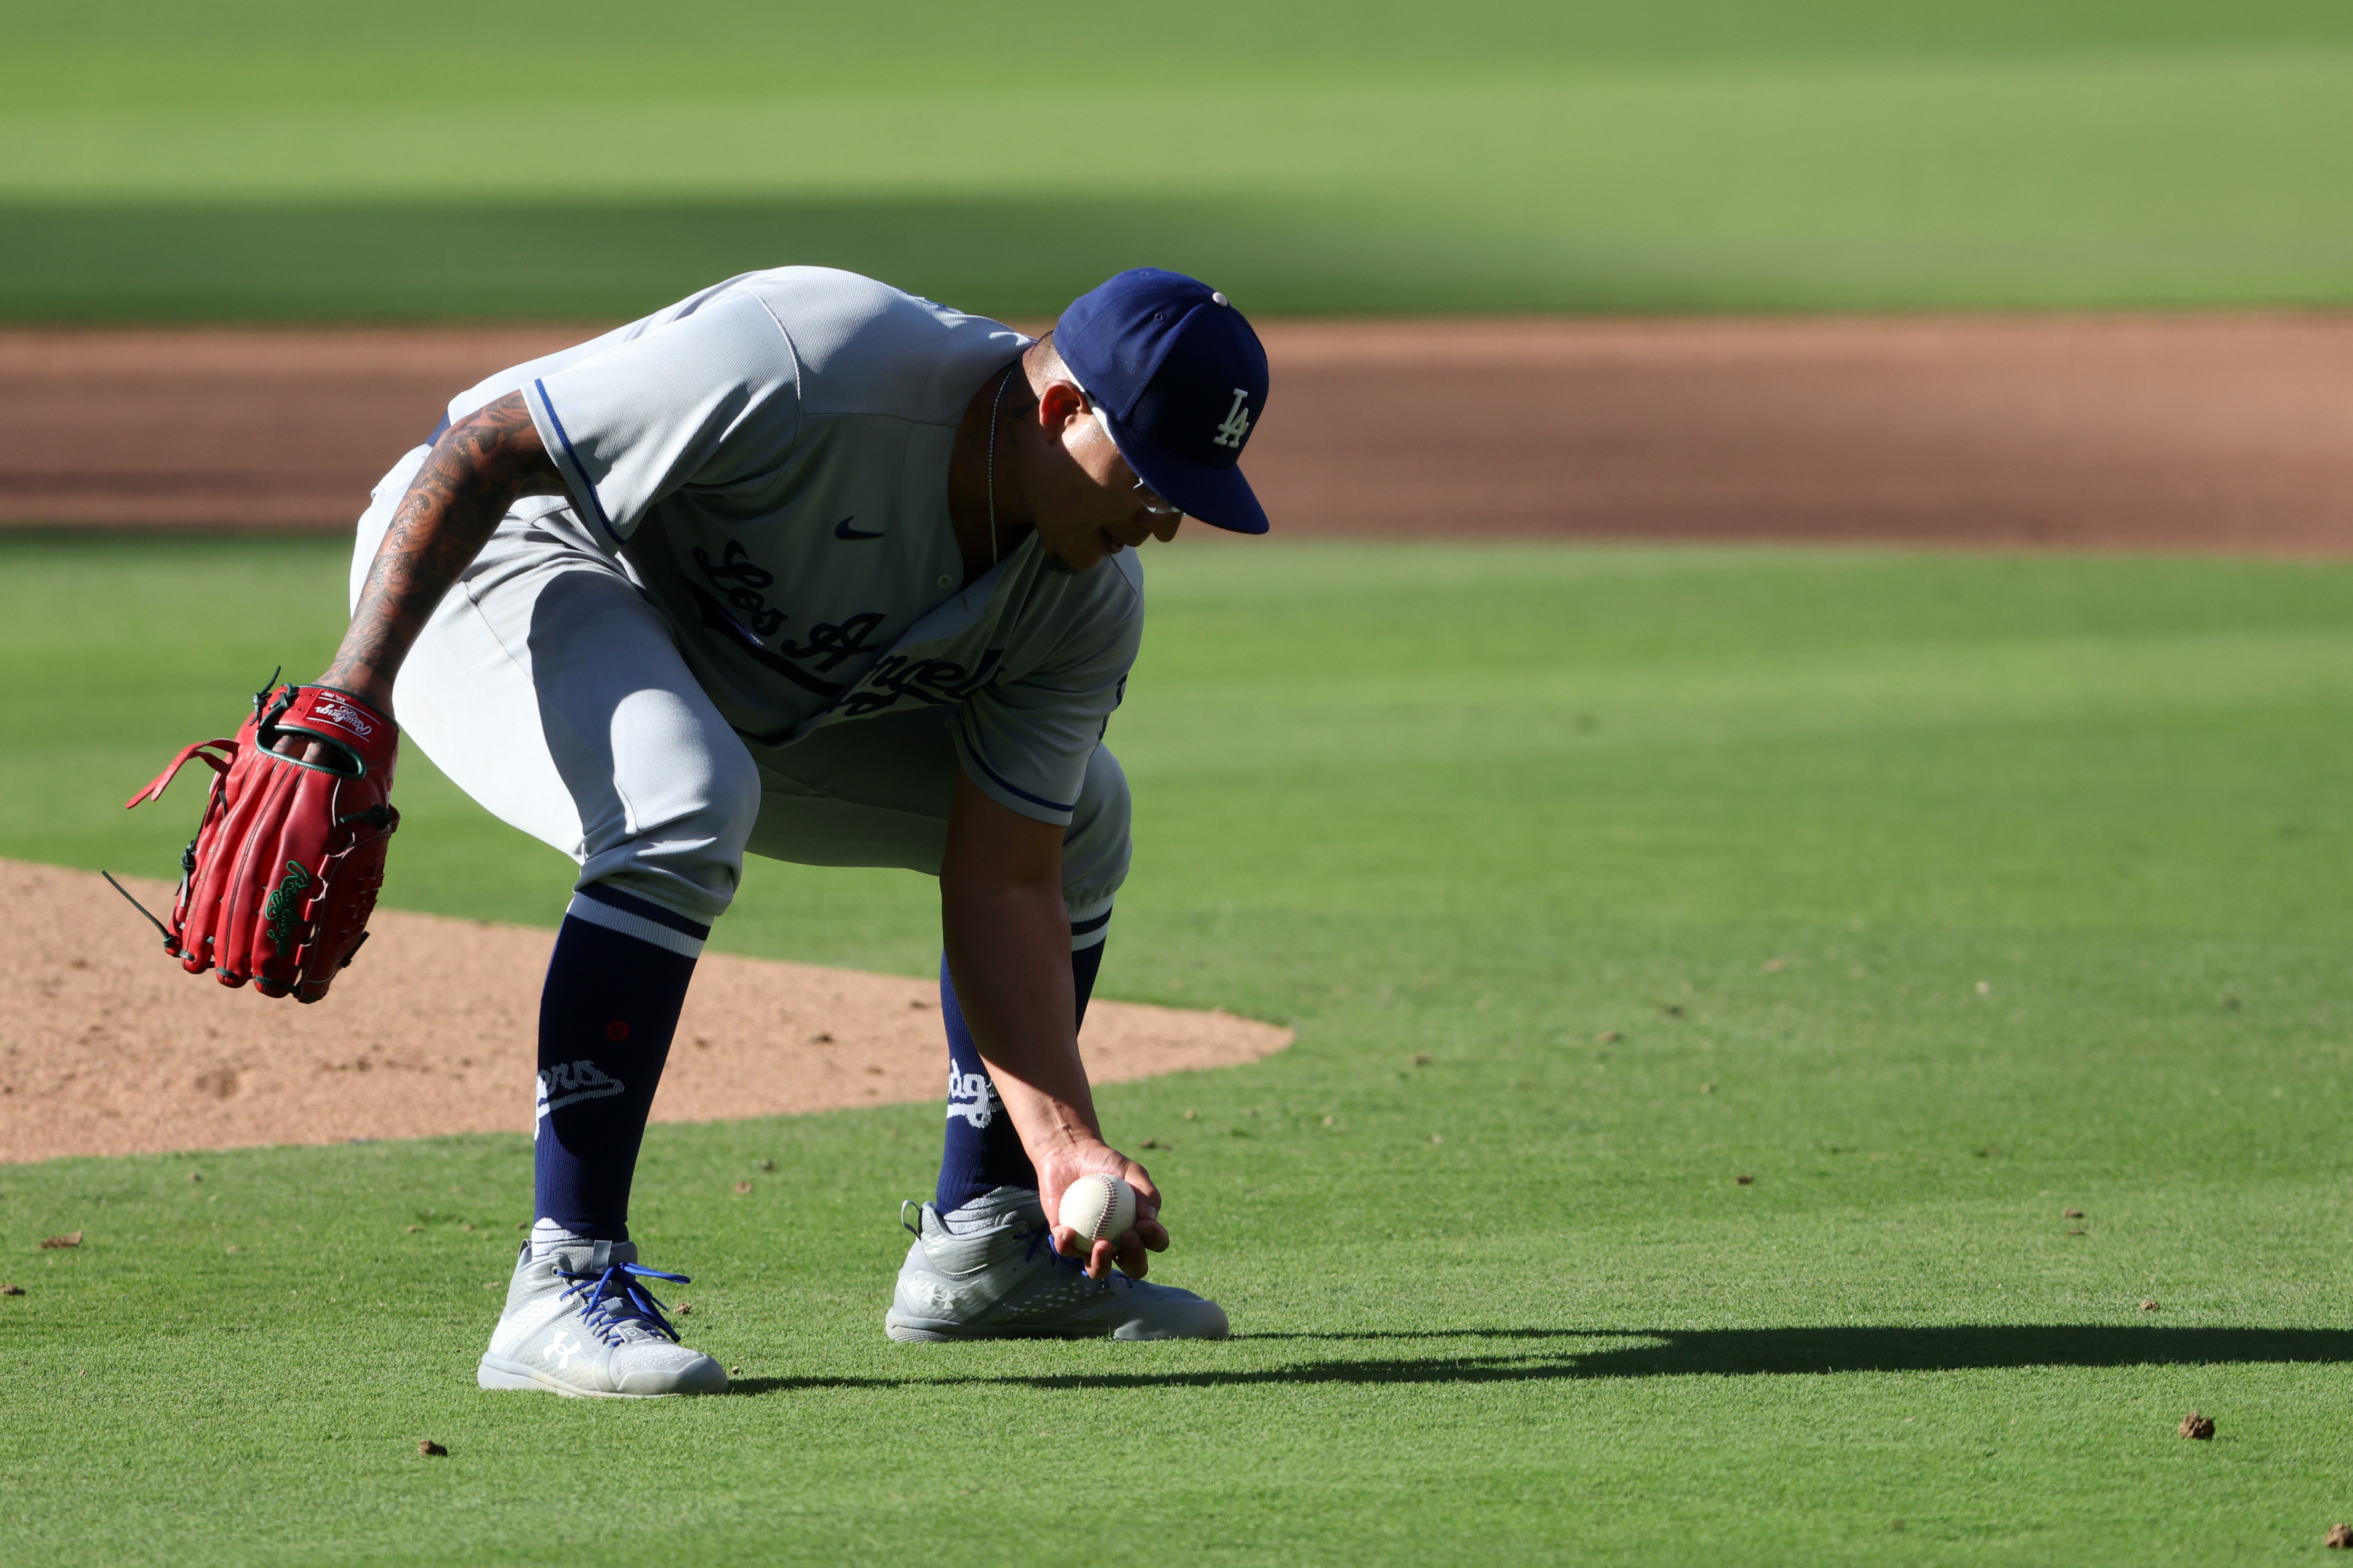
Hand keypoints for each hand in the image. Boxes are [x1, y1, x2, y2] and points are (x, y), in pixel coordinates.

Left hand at [1034, 1138, 1169, 1280]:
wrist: (1070, 1154)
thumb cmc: (1104, 1162)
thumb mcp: (1130, 1169)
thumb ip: (1146, 1190)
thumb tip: (1150, 1217)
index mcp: (1139, 1226)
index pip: (1156, 1242)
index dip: (1155, 1239)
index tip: (1145, 1223)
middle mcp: (1118, 1242)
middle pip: (1133, 1266)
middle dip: (1135, 1259)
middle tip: (1127, 1235)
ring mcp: (1091, 1245)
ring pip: (1098, 1270)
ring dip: (1101, 1264)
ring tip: (1100, 1245)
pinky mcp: (1066, 1241)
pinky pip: (1066, 1251)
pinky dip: (1067, 1244)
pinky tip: (1067, 1231)